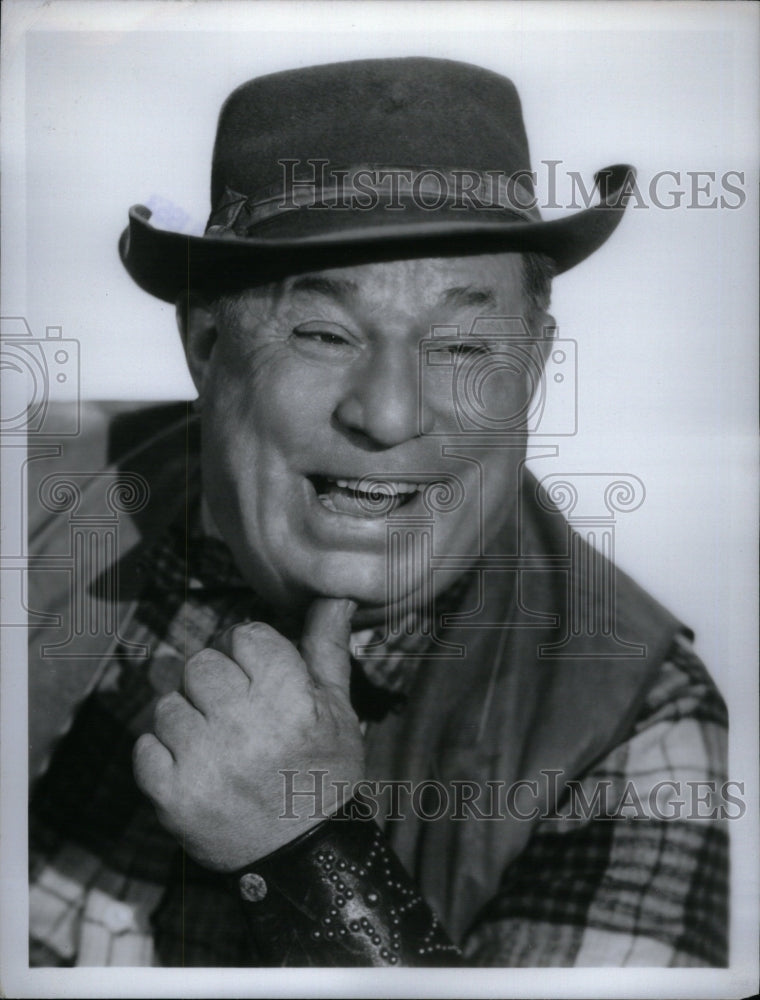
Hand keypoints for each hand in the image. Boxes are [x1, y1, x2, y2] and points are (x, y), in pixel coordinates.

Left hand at [132, 598, 362, 871]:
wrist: (307, 857)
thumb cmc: (324, 771)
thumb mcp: (337, 709)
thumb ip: (326, 648)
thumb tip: (336, 596)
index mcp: (290, 699)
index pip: (244, 635)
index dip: (249, 650)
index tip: (258, 673)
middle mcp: (245, 727)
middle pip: (201, 664)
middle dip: (216, 680)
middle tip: (235, 709)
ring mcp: (205, 763)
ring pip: (169, 703)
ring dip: (188, 718)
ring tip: (216, 742)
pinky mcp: (173, 797)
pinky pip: (146, 746)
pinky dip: (163, 753)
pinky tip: (194, 766)